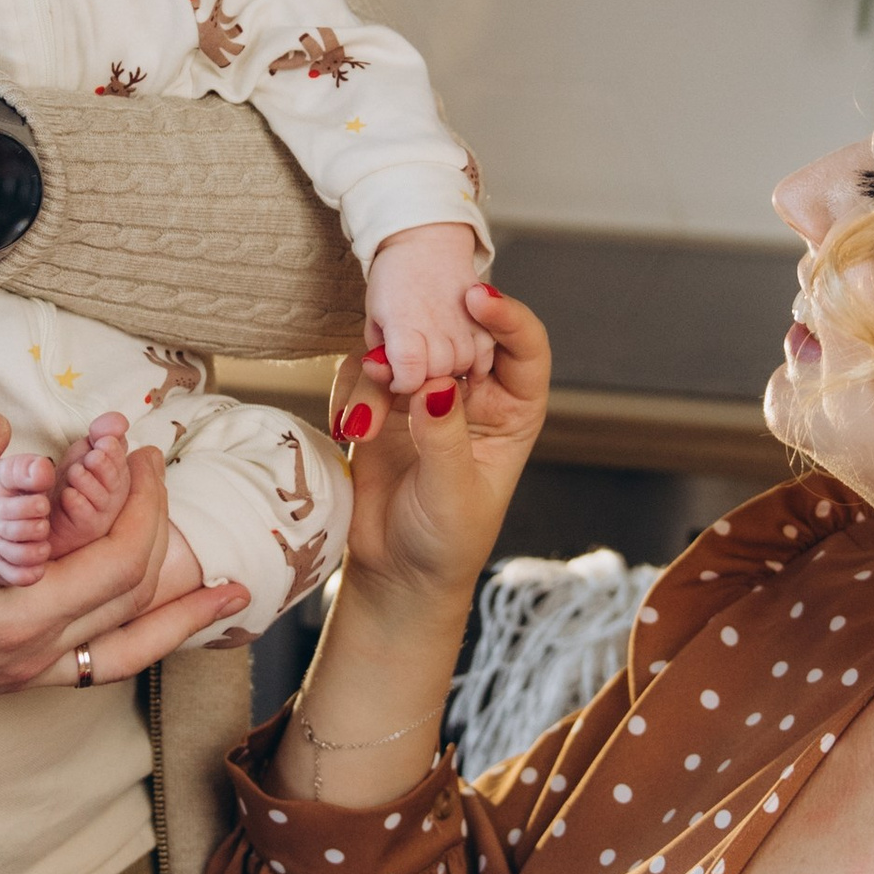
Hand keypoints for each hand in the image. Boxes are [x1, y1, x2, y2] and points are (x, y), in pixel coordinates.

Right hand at [0, 414, 246, 701]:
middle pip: (132, 598)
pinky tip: (156, 625)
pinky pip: (94, 664)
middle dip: (161, 532)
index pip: (117, 564)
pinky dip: (137, 641)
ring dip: (182, 617)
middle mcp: (29, 658)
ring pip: (126, 650)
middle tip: (158, 473)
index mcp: (13, 622)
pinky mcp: (6, 676)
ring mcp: (21, 675)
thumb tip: (7, 429)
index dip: (144, 506)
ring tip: (233, 596)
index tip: (141, 456)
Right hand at [268, 287, 548, 809]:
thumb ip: (444, 437)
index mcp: (513, 409)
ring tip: (368, 417)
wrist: (397, 574)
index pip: (523, 348)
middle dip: (429, 329)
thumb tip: (434, 385)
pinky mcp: (378, 406)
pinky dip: (353, 392)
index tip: (478, 298)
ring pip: (403, 348)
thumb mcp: (454, 493)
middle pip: (458, 332)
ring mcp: (421, 395)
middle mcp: (471, 393)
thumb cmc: (445, 541)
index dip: (506, 316)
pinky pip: (362, 375)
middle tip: (400, 343)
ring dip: (381, 370)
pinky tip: (351, 429)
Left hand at [362, 224, 494, 396]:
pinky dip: (476, 364)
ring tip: (436, 359)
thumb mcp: (374, 317)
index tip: (398, 377)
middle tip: (416, 367)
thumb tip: (384, 376)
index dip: (402, 383)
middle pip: (438, 374)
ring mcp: (462, 318)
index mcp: (403, 320)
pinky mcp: (482, 316)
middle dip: (425, 379)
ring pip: (463, 365)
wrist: (424, 244)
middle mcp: (436, 321)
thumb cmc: (393, 282)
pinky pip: (486, 352)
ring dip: (450, 371)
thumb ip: (379, 354)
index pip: (409, 373)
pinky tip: (463, 363)